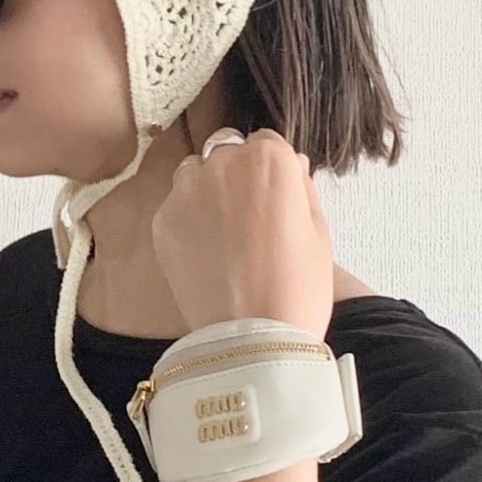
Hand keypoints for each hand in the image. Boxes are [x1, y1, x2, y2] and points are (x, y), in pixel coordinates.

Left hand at [149, 127, 334, 343]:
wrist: (253, 338)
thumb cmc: (297, 288)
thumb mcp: (319, 233)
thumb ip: (303, 188)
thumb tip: (294, 164)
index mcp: (269, 159)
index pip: (267, 143)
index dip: (272, 172)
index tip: (274, 197)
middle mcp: (223, 163)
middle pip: (228, 154)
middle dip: (238, 176)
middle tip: (249, 219)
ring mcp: (187, 190)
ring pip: (196, 173)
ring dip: (208, 190)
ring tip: (223, 234)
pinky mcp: (163, 220)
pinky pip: (175, 206)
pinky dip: (187, 220)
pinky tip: (205, 252)